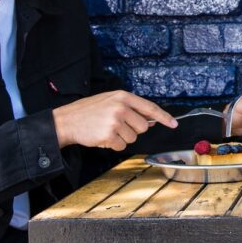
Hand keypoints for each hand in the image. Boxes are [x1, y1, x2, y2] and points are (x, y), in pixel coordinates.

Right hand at [52, 90, 177, 150]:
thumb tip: (151, 120)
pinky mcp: (109, 135)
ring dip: (122, 137)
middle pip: (143, 127)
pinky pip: (122, 146)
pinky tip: (102, 136)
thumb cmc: (89, 111)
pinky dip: (113, 145)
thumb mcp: (111, 101)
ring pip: (133, 138)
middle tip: (117, 125)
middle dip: (133, 130)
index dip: (164, 117)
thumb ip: (131, 108)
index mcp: (123, 96)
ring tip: (107, 129)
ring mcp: (115, 121)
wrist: (67, 120)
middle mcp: (121, 107)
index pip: (150, 107)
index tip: (174, 123)